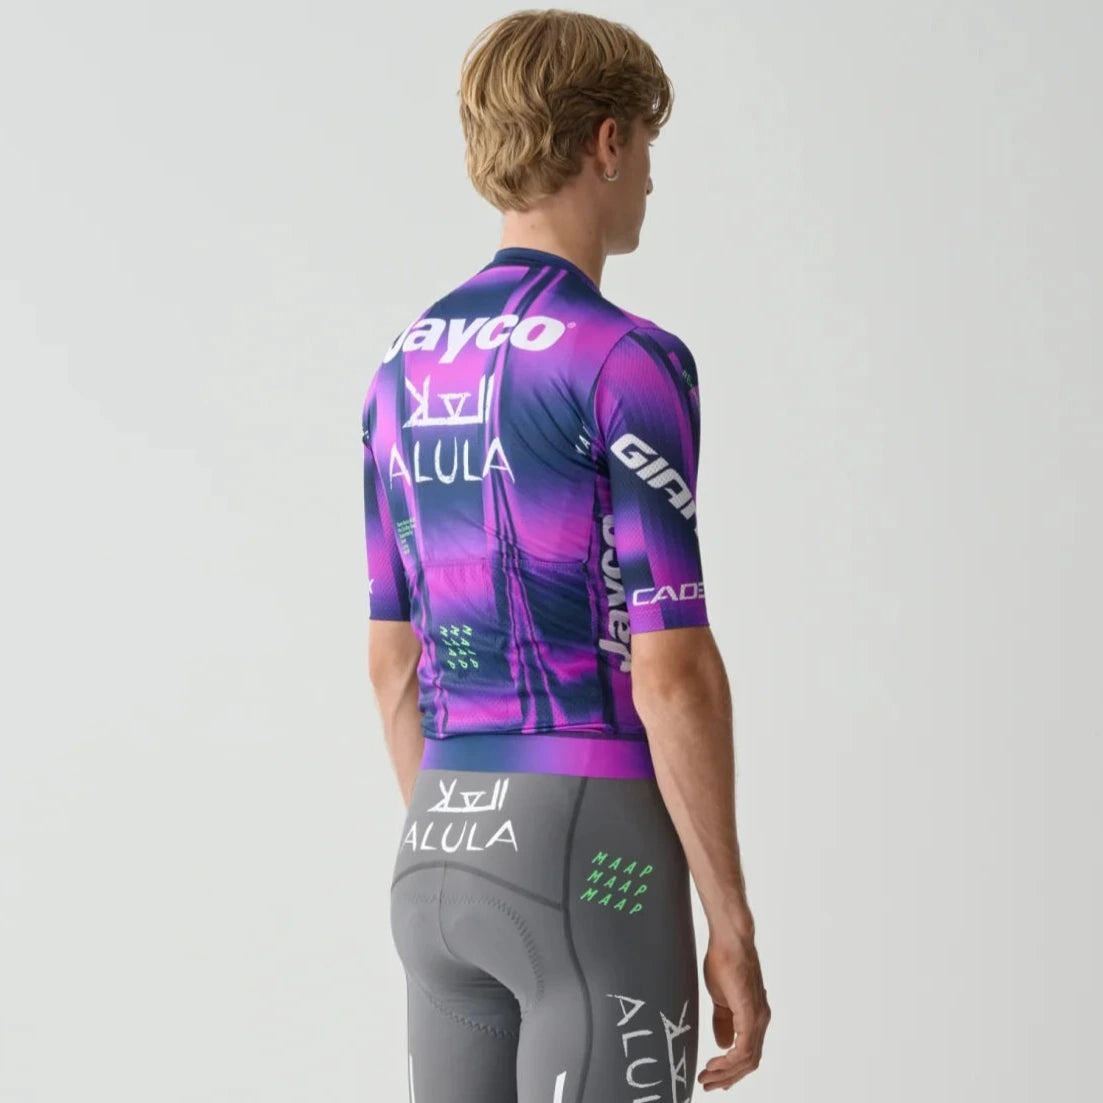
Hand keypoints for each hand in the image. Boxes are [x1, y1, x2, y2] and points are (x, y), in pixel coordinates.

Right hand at [697, 929, 769, 1090]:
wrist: (730, 939)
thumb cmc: (724, 960)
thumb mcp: (721, 997)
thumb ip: (723, 1021)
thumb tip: (723, 1044)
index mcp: (755, 1016)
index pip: (747, 1053)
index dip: (731, 1070)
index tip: (712, 1076)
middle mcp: (761, 1020)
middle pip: (749, 1062)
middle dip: (727, 1077)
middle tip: (707, 1084)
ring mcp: (758, 1017)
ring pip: (747, 1059)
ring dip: (726, 1073)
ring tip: (706, 1077)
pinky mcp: (750, 1013)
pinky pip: (744, 1048)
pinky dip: (730, 1061)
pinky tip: (715, 1063)